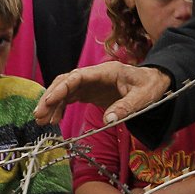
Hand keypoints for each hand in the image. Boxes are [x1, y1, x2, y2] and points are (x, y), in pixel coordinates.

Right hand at [33, 62, 170, 125]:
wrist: (155, 82)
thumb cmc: (150, 86)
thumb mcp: (142, 97)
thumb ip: (125, 107)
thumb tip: (108, 120)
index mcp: (105, 72)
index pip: (77, 76)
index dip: (61, 88)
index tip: (48, 101)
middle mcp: (94, 75)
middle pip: (66, 82)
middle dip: (50, 97)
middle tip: (39, 115)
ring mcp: (91, 83)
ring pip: (65, 89)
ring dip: (52, 103)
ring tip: (42, 121)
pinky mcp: (90, 92)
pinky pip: (70, 97)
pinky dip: (60, 107)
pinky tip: (54, 119)